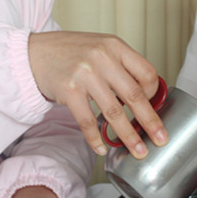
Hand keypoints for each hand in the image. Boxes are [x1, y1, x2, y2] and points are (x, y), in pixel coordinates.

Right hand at [28, 31, 167, 157]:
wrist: (34, 52)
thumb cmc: (70, 52)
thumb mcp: (100, 47)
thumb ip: (120, 65)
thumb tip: (144, 95)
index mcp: (115, 46)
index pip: (146, 72)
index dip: (154, 93)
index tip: (154, 106)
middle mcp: (102, 58)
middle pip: (134, 95)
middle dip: (150, 121)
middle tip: (162, 139)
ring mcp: (85, 74)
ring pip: (114, 112)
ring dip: (128, 136)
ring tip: (138, 151)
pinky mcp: (69, 90)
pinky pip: (87, 121)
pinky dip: (95, 138)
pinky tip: (101, 148)